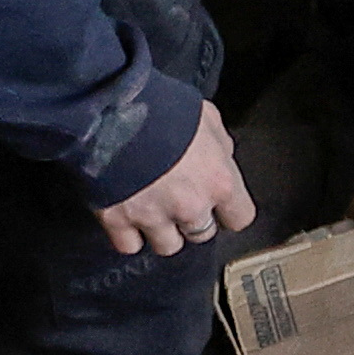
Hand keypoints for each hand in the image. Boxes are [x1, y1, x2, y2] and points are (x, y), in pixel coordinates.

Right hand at [95, 100, 253, 259]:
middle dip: (193, 219)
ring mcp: (153, 217)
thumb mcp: (206, 117)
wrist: (114, 111)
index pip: (240, 218)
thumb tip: (220, 157)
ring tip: (154, 210)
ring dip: (162, 232)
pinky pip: (129, 246)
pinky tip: (128, 217)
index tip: (220, 206)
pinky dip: (128, 236)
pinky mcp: (118, 221)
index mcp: (218, 180)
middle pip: (202, 234)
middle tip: (179, 200)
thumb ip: (219, 145)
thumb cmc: (164, 108)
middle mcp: (190, 206)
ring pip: (168, 246)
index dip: (229, 212)